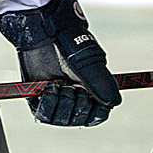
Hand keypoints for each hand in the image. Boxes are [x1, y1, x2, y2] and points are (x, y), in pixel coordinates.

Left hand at [0, 0, 121, 126]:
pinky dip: (48, 105)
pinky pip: (43, 115)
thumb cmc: (71, 43)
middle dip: (77, 105)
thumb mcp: (91, 63)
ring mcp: (56, 98)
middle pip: (79, 119)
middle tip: (73, 87)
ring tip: (60, 86)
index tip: (90, 99)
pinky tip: (50, 89)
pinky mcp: (38, 97)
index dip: (94, 112)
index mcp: (91, 89)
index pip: (97, 114)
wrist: (46, 32)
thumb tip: (114, 103)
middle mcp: (74, 96)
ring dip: (62, 105)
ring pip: (61, 120)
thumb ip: (103, 83)